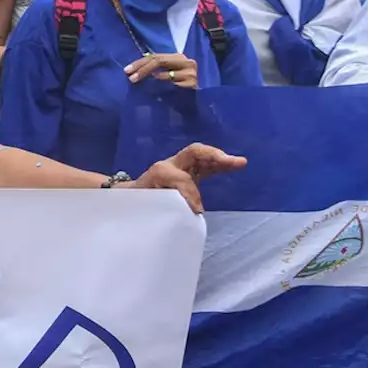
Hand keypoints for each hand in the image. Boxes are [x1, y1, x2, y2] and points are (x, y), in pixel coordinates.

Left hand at [124, 53, 197, 86]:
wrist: (193, 103)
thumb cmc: (176, 88)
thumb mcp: (165, 75)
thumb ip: (154, 70)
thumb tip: (132, 71)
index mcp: (178, 57)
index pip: (156, 56)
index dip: (139, 62)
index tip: (126, 70)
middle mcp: (187, 62)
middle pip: (160, 61)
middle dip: (142, 69)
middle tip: (130, 78)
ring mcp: (191, 73)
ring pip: (165, 74)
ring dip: (149, 79)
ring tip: (138, 83)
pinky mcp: (192, 85)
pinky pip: (172, 86)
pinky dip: (161, 87)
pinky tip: (154, 90)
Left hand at [125, 143, 246, 213]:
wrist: (127, 196)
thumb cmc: (137, 203)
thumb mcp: (144, 207)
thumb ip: (163, 209)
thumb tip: (189, 214)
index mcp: (157, 174)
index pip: (178, 177)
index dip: (188, 191)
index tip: (196, 210)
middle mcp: (169, 165)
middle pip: (192, 153)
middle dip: (212, 156)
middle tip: (233, 163)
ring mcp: (179, 166)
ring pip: (201, 155)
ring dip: (221, 159)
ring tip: (240, 163)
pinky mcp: (187, 170)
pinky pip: (205, 164)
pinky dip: (220, 164)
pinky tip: (235, 165)